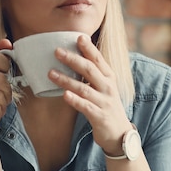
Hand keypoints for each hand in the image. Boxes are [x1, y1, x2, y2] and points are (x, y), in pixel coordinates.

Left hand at [49, 34, 130, 152]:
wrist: (120, 134)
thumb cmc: (106, 105)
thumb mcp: (104, 87)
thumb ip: (92, 74)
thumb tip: (74, 56)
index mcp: (109, 78)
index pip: (98, 59)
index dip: (89, 48)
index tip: (78, 37)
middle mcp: (108, 87)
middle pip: (90, 70)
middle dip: (73, 59)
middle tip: (57, 51)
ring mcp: (104, 102)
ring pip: (83, 88)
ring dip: (66, 80)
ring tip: (51, 73)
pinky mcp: (99, 116)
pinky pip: (85, 106)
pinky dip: (75, 100)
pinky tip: (64, 94)